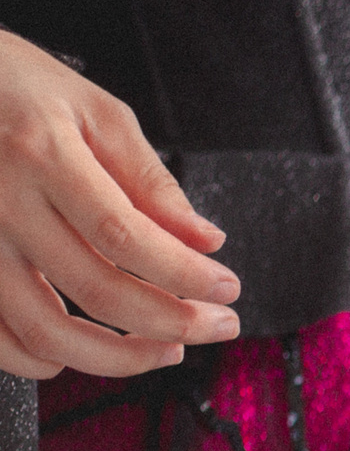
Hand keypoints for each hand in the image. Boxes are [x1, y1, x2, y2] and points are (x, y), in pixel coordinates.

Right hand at [0, 30, 238, 378]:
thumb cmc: (15, 89)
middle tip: (217, 326)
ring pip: (43, 330)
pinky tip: (79, 355)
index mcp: (41, 155)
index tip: (226, 290)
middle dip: (172, 322)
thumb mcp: (94, 112)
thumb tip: (205, 240)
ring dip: (116, 358)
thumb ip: (150, 181)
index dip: (184, 274)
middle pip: (96, 290)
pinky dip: (37, 360)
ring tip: (166, 350)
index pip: (125, 236)